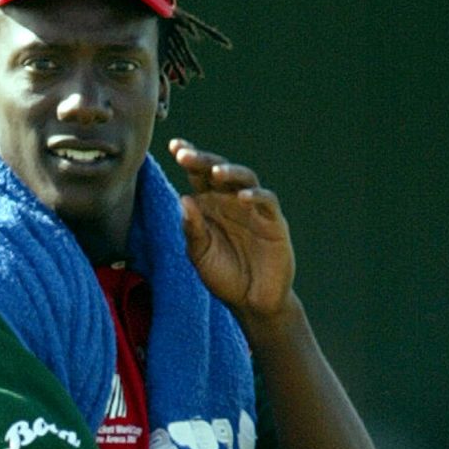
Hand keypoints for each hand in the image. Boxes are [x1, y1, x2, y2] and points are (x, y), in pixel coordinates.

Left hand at [170, 138, 297, 338]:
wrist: (251, 302)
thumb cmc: (223, 276)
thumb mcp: (200, 255)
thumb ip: (192, 230)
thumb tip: (184, 199)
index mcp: (210, 205)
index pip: (198, 176)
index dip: (189, 158)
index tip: (174, 146)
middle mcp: (231, 201)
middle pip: (219, 172)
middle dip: (203, 161)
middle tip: (186, 154)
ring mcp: (254, 209)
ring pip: (245, 179)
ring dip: (230, 173)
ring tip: (215, 172)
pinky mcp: (274, 222)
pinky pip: (267, 202)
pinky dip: (256, 196)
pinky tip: (242, 197)